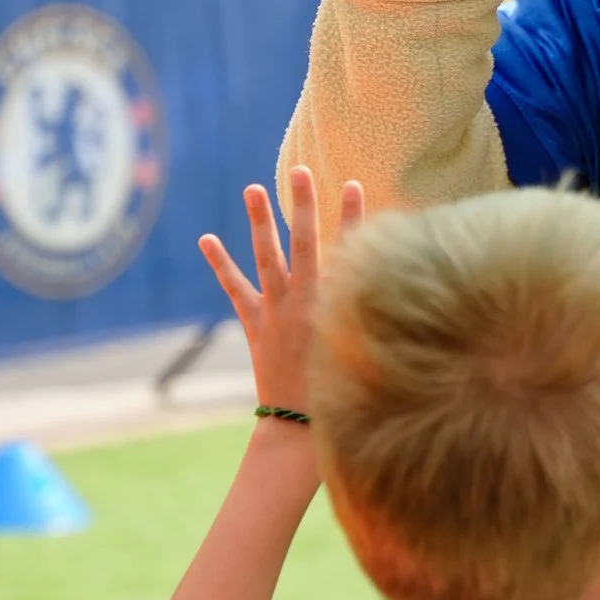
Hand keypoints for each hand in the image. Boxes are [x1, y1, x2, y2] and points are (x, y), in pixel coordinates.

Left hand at [200, 167, 365, 416]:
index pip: (349, 249)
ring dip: (260, 221)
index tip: (355, 184)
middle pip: (305, 242)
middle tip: (299, 171)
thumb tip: (392, 286)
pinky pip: (235, 289)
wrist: (300, 428)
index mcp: (336, 305)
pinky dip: (220, 264)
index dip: (354, 216)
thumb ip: (373, 315)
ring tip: (252, 189)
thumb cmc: (344, 394)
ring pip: (266, 257)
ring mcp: (276, 311)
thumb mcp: (365, 350)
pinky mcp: (256, 325)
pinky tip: (207, 239)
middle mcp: (305, 300)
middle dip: (304, 204)